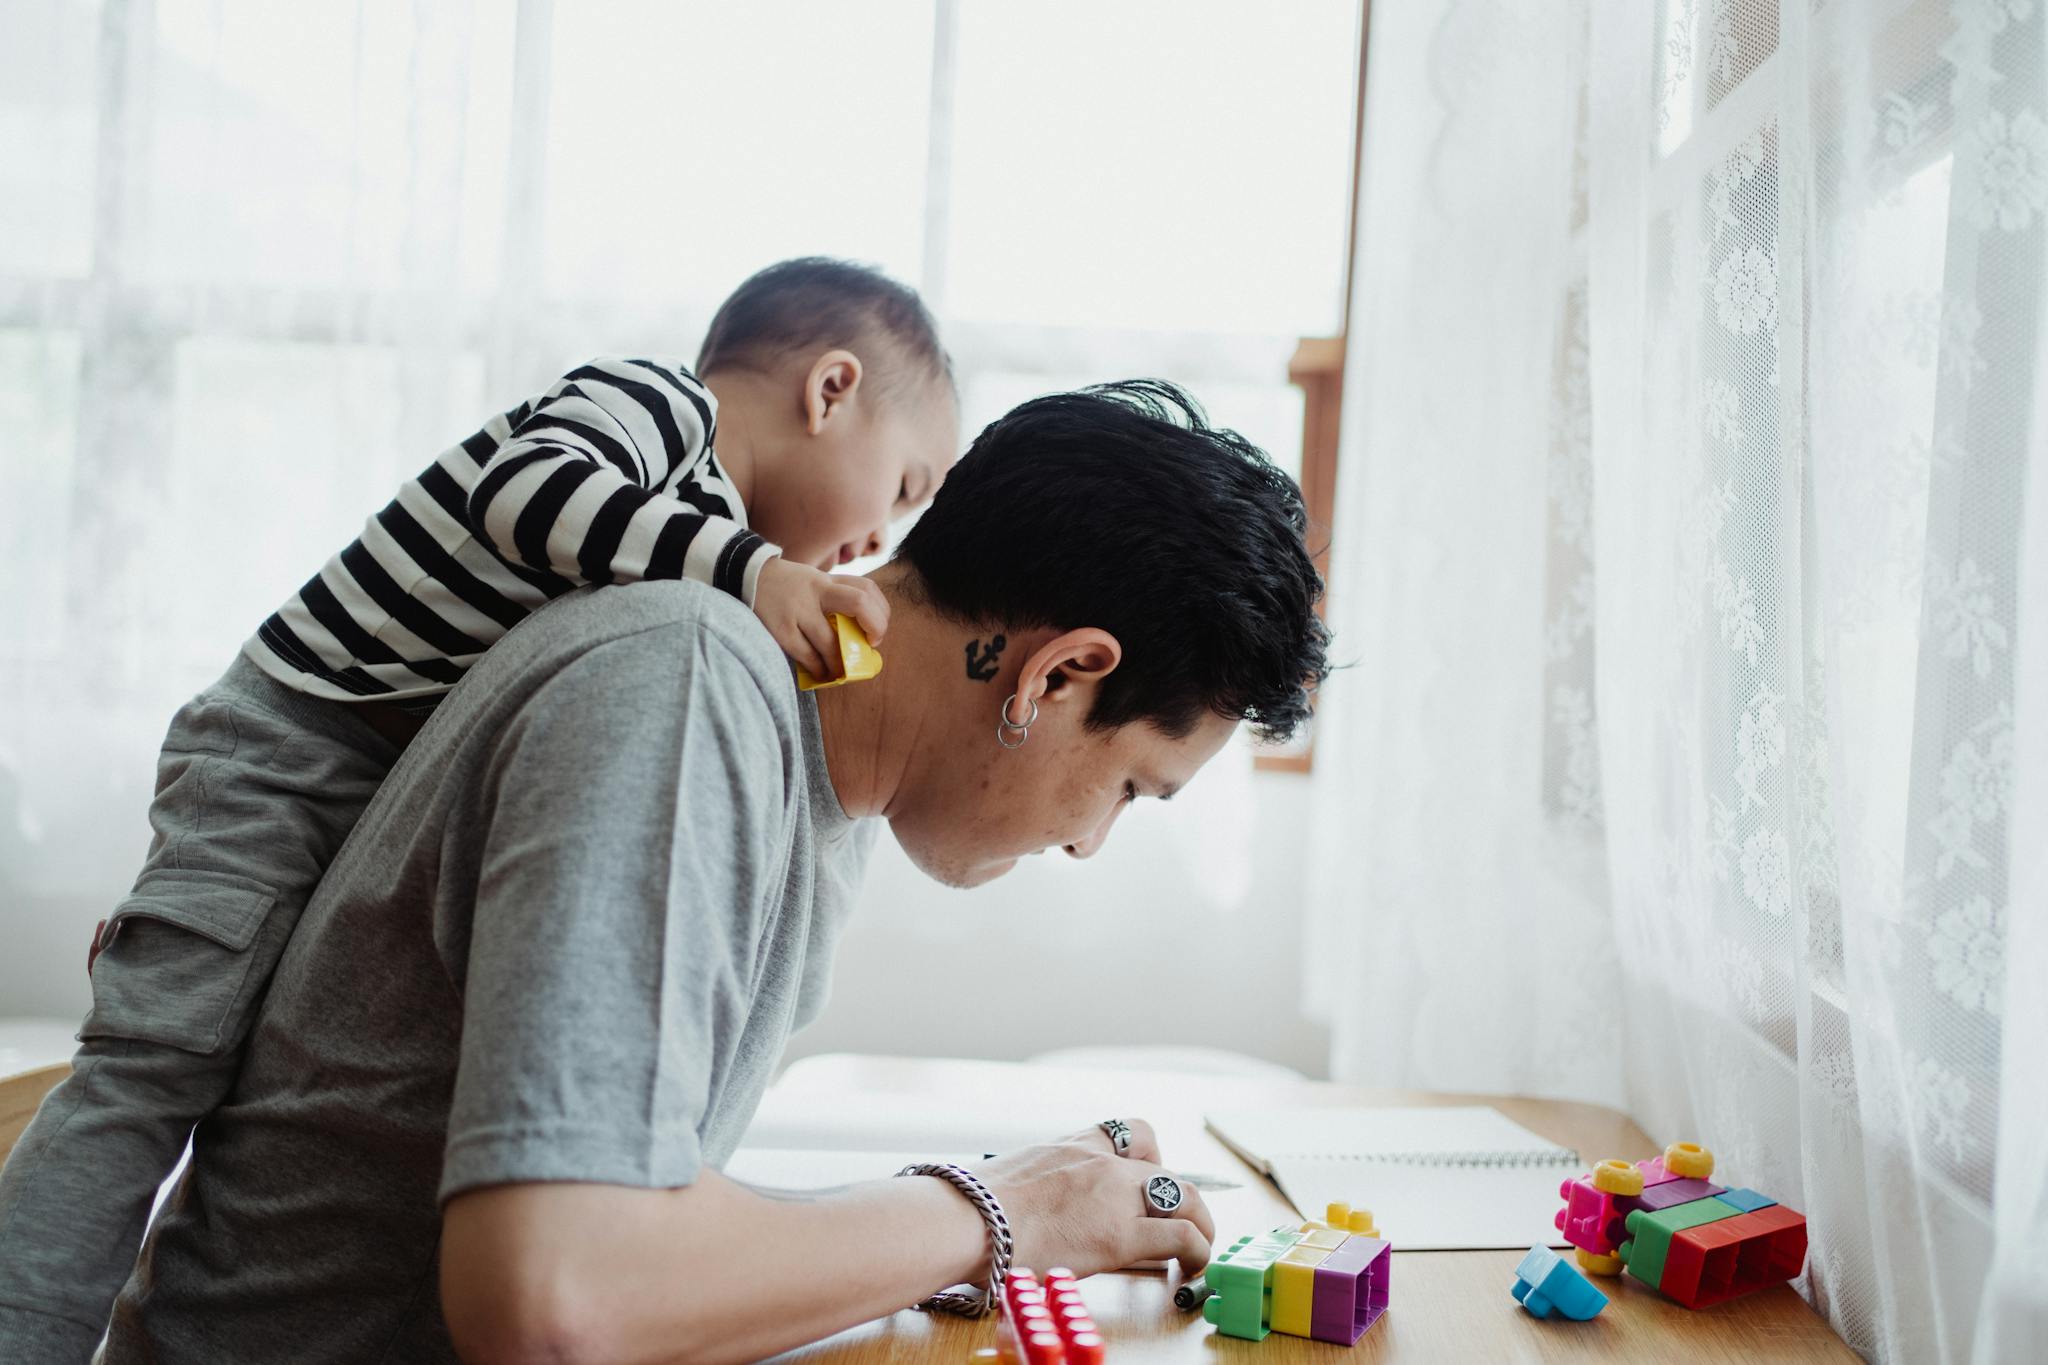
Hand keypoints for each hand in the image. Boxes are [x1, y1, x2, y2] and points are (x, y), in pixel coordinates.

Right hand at [753, 557, 888, 680]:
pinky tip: (820, 672)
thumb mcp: (814, 582)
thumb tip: (860, 638)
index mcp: (828, 580)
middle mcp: (817, 590)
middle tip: (868, 647)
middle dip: (875, 628)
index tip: (875, 633)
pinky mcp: (781, 629)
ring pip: (832, 642)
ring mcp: (799, 609)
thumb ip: (835, 600)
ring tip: (840, 672)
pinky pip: (807, 655)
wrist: (747, 575)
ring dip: (841, 663)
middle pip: (859, 603)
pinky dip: (818, 668)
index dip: (880, 613)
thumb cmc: (789, 587)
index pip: (867, 588)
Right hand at [974, 1120, 1213, 1277]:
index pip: (1128, 1133)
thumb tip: (1026, 1211)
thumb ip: (1033, 1186)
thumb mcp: (1007, 1178)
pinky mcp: (1121, 1234)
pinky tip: (1193, 1265)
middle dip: (1179, 1199)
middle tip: (1181, 1224)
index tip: (1148, 1183)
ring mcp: (1113, 1194)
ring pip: (1183, 1196)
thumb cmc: (967, 1208)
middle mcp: (1098, 1163)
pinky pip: (1180, 1235)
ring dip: (1199, 1222)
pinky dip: (1197, 1249)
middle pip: (1163, 1168)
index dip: (1149, 1158)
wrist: (963, 1219)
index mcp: (1069, 1147)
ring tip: (1199, 1247)